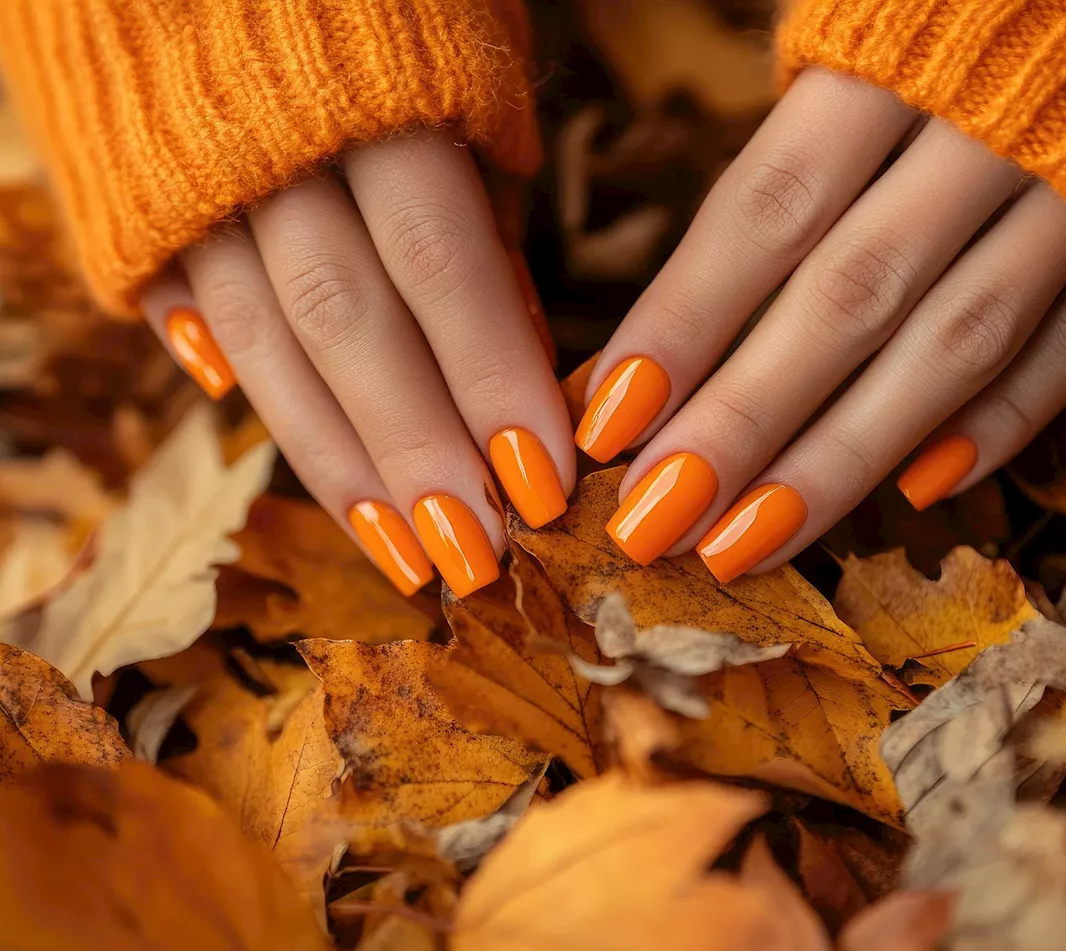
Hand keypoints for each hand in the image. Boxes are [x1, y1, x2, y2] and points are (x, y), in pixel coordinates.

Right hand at [141, 129, 574, 597]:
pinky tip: (308, 468)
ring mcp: (193, 184)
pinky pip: (188, 318)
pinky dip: (247, 394)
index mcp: (374, 99)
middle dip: (416, 451)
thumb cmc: (389, 21)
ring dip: (339, 464)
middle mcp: (271, 148)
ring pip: (263, 344)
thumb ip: (489, 216)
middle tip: (478, 557)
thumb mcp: (466, 84)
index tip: (544, 485)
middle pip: (346, 323)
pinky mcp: (142, 210)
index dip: (492, 381)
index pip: (442, 265)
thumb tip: (524, 356)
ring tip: (407, 555)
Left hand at [579, 68, 1065, 580]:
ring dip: (841, 456)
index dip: (684, 321)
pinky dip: (1000, 423)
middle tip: (653, 518)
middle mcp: (995, 128)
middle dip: (742, 421)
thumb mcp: (877, 43)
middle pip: (848, 297)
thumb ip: (795, 165)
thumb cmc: (986, 14)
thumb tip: (673, 324)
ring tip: (744, 540)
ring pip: (954, 345)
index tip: (607, 417)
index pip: (768, 209)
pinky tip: (915, 492)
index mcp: (901, 58)